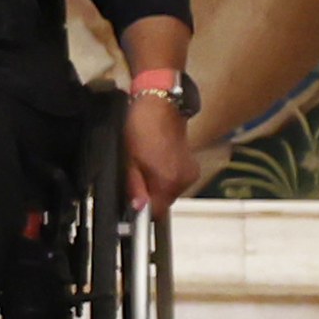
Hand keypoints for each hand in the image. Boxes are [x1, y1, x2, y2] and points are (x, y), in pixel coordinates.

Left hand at [121, 94, 202, 215]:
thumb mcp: (127, 158)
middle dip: (148, 195)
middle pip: (163, 202)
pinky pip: (175, 180)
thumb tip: (137, 208)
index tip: (132, 202)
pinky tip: (155, 162)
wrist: (161, 105)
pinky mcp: (191, 166)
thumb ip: (133, 186)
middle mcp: (183, 180)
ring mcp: (189, 173)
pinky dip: (165, 176)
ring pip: (169, 192)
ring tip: (144, 165)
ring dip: (157, 186)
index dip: (141, 210)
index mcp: (168, 181)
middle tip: (134, 177)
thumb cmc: (141, 126)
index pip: (156, 213)